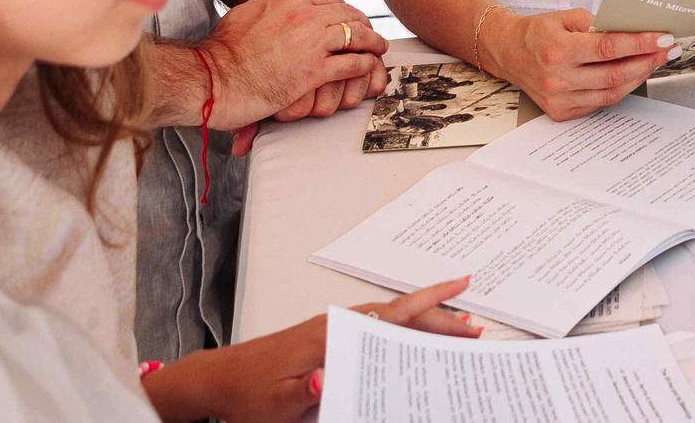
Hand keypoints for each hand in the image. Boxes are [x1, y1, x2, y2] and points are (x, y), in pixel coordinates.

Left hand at [145, 276, 477, 422]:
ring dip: (423, 324)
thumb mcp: (277, 402)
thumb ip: (304, 392)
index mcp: (333, 336)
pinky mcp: (328, 340)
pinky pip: (377, 329)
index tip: (462, 292)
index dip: (430, 305)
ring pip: (392, 320)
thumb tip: (327, 379)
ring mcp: (334, 329)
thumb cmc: (249, 392)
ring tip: (454, 330)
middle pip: (401, 316)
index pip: (393, 315)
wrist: (220, 381)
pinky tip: (409, 341)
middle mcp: (338, 325)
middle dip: (440, 319)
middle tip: (473, 328)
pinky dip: (401, 330)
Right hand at [199, 0, 387, 137]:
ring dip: (371, 42)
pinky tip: (368, 66)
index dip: (344, 9)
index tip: (350, 18)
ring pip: (356, 35)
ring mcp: (311, 42)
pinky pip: (352, 63)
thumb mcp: (248, 10)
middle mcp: (304, 15)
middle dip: (362, 23)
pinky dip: (364, 64)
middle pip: (348, 14)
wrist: (212, 80)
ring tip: (377, 48)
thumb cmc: (224, 50)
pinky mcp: (314, 71)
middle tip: (369, 33)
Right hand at [493, 9, 671, 121]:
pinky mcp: (560, 112)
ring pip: (610, 93)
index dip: (640, 43)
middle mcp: (557, 79)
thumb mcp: (566, 17)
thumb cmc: (538, 32)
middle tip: (668, 51)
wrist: (508, 52)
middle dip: (647, 62)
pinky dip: (619, 90)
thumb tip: (632, 31)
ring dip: (638, 77)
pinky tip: (632, 76)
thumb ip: (598, 24)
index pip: (608, 48)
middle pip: (613, 74)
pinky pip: (599, 104)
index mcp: (557, 50)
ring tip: (655, 62)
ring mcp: (558, 99)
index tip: (663, 38)